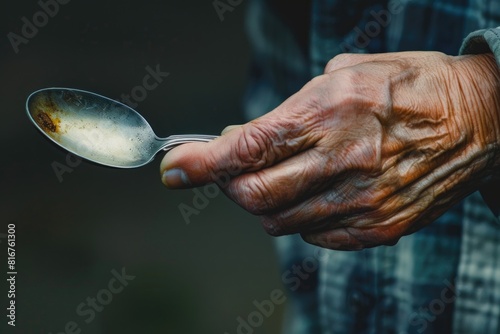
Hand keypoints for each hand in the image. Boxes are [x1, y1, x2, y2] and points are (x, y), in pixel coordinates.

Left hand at [160, 51, 499, 249]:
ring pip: (280, 222)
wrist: (480, 118)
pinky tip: (320, 192)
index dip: (200, 163)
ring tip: (286, 176)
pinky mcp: (380, 227)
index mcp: (330, 111)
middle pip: (253, 195)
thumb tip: (242, 139)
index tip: (173, 171)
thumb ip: (288, 112)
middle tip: (232, 170)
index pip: (246, 148)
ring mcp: (363, 201)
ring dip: (266, 202)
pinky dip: (302, 217)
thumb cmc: (409, 86)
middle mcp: (344, 160)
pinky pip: (316, 235)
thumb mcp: (345, 74)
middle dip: (229, 186)